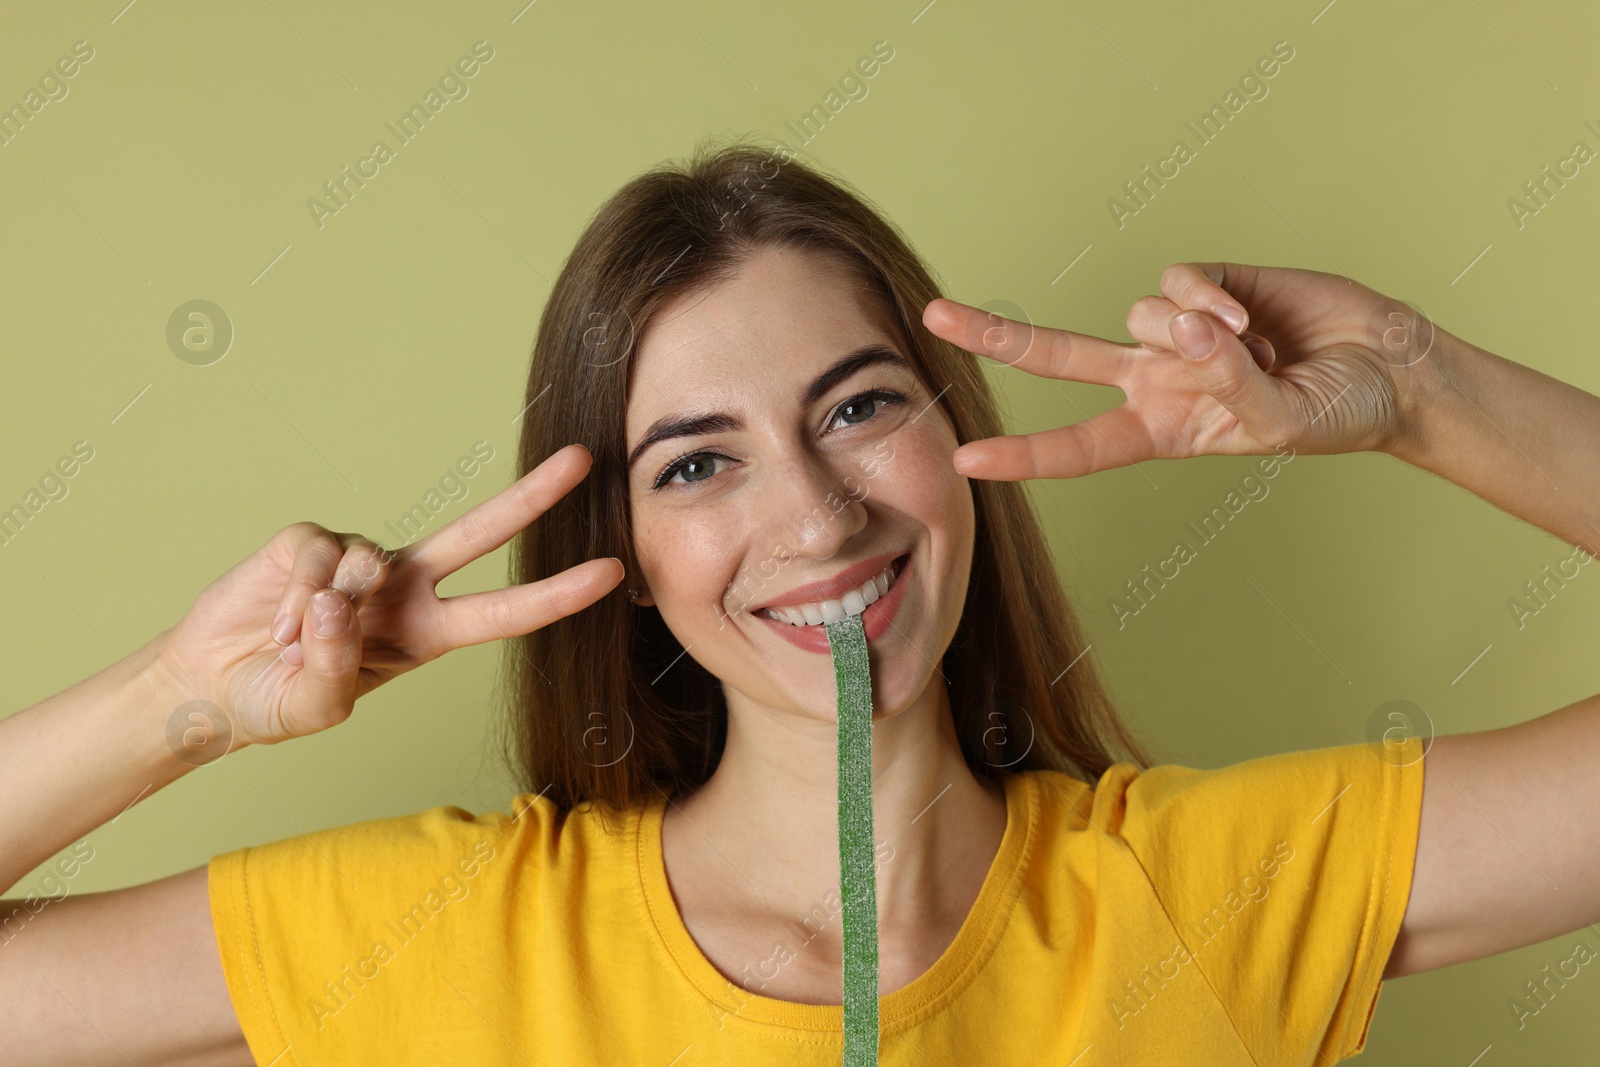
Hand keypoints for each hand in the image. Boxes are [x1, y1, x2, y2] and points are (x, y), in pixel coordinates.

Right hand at [154, 443, 622, 747]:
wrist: (212, 685)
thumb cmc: (278, 701)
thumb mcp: (316, 708)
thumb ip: (335, 667)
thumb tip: (344, 601)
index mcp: (427, 634)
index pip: (505, 611)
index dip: (558, 593)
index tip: (612, 572)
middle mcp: (405, 588)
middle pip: (480, 534)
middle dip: (532, 496)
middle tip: (585, 460)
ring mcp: (360, 560)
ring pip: (368, 562)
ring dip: (323, 615)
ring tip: (294, 644)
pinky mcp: (311, 540)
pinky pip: (316, 556)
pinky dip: (295, 594)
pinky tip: (278, 619)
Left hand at [923, 262, 1436, 479]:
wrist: (1387, 367)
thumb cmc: (1334, 413)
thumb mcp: (1278, 421)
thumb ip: (1227, 380)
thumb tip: (1184, 327)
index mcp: (1159, 430)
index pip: (1077, 447)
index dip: (1023, 455)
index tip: (965, 460)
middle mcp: (1153, 378)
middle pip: (1057, 355)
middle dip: (996, 336)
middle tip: (933, 319)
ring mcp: (1175, 330)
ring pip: (1137, 315)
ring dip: (1194, 332)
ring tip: (1252, 350)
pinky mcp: (1204, 283)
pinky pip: (1176, 282)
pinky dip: (1211, 298)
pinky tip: (1253, 315)